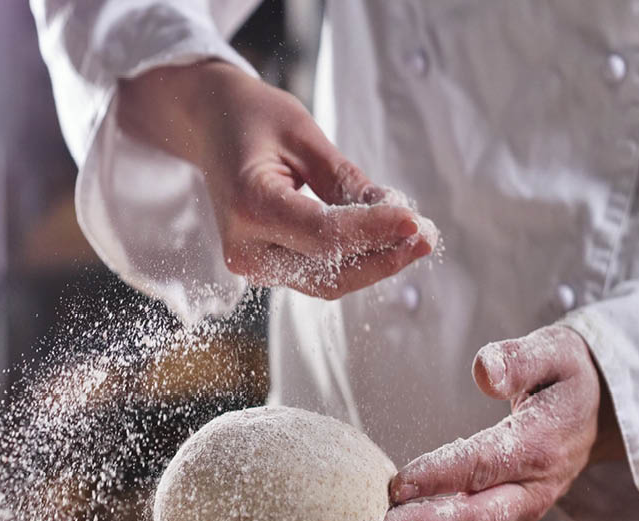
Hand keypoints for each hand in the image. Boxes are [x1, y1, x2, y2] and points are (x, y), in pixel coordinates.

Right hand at [118, 61, 434, 298]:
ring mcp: (251, 263)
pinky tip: (385, 241)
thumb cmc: (253, 120)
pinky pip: (317, 275)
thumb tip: (399, 218)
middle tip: (429, 236)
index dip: (375, 232)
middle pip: (328, 272)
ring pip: (327, 282)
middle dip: (384, 257)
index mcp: (248, 205)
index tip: (418, 221)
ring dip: (374, 264)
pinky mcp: (264, 267)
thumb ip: (348, 181)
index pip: (324, 235)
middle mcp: (244, 247)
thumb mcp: (305, 135)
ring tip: (416, 239)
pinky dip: (354, 261)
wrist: (209, 127)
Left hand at [378, 325, 624, 520]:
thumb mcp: (553, 353)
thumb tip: (485, 373)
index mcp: (541, 445)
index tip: (399, 483)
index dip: (440, 476)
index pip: (484, 464)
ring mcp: (524, 509)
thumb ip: (518, 360)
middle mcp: (535, 488)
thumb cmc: (566, 378)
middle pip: (480, 518)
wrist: (598, 412)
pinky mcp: (511, 517)